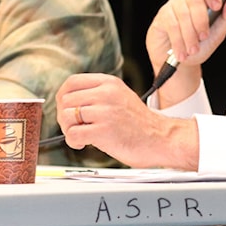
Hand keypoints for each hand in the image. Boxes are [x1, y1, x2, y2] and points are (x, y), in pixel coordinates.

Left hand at [55, 73, 198, 170]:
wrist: (162, 139)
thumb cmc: (141, 123)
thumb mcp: (120, 97)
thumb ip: (98, 94)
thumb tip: (70, 102)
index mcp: (109, 83)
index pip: (72, 82)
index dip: (63, 96)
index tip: (64, 107)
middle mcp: (106, 94)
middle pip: (66, 100)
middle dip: (64, 116)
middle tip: (73, 126)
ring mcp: (104, 112)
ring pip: (67, 116)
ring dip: (68, 130)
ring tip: (79, 136)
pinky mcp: (103, 131)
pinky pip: (73, 134)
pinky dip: (73, 141)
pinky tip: (82, 144)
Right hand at [146, 0, 225, 67]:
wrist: (180, 64)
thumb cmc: (198, 46)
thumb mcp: (218, 34)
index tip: (216, 6)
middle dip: (201, 21)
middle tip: (203, 37)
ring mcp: (173, 6)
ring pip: (183, 13)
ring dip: (189, 35)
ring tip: (192, 49)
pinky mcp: (162, 16)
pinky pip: (171, 23)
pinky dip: (178, 40)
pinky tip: (181, 50)